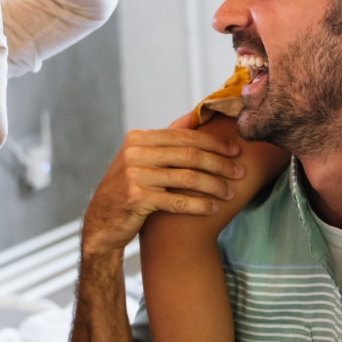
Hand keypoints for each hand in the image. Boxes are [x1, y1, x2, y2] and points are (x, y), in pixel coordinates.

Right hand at [81, 122, 243, 256]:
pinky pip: (177, 200)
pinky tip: (213, 208)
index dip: (213, 143)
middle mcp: (135, 153)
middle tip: (240, 171)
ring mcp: (135, 175)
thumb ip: (163, 141)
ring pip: (187, 177)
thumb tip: (194, 119)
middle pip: (189, 154)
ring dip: (214, 185)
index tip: (235, 150)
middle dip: (219, 163)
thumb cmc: (127, 189)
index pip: (184, 136)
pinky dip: (199, 204)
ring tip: (231, 193)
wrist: (100, 223)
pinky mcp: (138, 198)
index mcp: (138, 138)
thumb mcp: (139, 159)